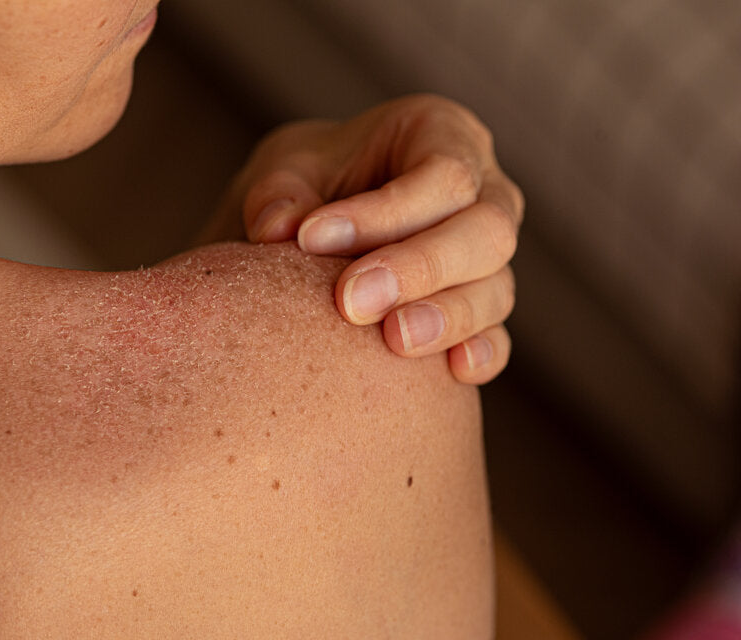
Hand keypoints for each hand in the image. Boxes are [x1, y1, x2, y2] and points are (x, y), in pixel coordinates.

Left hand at [209, 95, 522, 384]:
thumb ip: (278, 195)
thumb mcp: (285, 170)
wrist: (312, 227)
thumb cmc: (307, 185)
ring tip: (392, 340)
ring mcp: (487, 258)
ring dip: (447, 318)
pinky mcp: (478, 311)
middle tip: (351, 302)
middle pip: (487, 232)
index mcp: (441, 135)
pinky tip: (454, 371)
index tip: (312, 239)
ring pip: (496, 289)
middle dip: (421, 269)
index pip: (441, 174)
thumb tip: (275, 228)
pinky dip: (480, 353)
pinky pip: (495, 337)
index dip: (384, 213)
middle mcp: (483, 193)